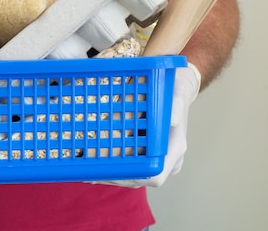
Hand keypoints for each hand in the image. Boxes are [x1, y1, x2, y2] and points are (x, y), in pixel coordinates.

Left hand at [95, 63, 200, 187]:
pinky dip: (117, 165)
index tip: (110, 172)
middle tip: (91, 174)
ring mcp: (159, 158)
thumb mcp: (175, 93)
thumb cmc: (176, 91)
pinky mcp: (150, 153)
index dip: (132, 177)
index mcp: (175, 148)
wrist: (177, 88)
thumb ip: (175, 106)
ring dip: (113, 174)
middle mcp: (168, 158)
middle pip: (140, 179)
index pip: (156, 175)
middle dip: (115, 177)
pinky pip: (134, 165)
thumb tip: (172, 120)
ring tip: (89, 171)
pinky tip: (98, 162)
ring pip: (135, 175)